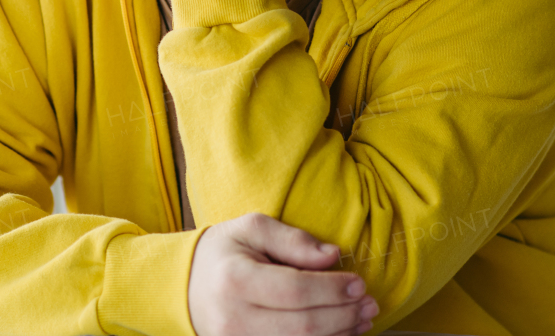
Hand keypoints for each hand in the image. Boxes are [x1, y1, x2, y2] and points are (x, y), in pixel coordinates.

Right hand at [188, 213, 376, 335]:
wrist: (185, 288)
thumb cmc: (223, 253)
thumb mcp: (251, 228)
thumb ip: (292, 239)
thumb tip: (333, 256)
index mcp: (235, 278)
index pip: (295, 290)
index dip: (333, 289)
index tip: (359, 283)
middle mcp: (234, 318)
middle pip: (303, 326)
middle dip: (344, 316)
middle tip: (369, 303)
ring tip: (361, 319)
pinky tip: (339, 334)